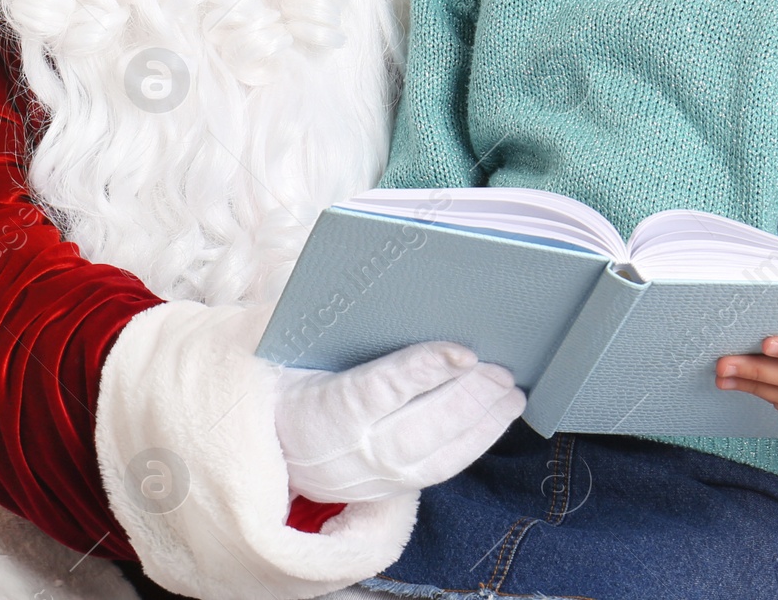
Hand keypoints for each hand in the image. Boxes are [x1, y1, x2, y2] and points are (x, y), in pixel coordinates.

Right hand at [273, 340, 525, 503]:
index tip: (463, 351)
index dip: (422, 372)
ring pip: (435, 458)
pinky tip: (496, 418)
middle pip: (417, 429)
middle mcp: (346, 453)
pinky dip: (473, 443)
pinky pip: (438, 471)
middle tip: (500, 369)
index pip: (377, 391)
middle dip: (466, 398)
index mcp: (319, 410)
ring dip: (481, 424)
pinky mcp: (387, 493)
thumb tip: (395, 284)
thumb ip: (338, 322)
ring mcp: (369, 479)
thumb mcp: (301, 345)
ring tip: (511, 393)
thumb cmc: (290, 376)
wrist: (266, 440)